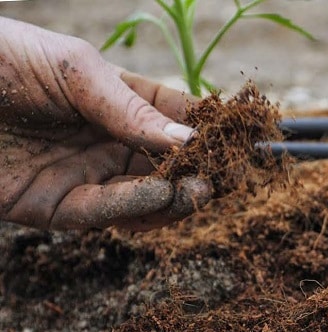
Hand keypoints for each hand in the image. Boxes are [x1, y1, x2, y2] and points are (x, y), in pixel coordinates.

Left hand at [0, 18, 209, 230]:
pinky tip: (156, 195)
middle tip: (224, 176)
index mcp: (113, 99)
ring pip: (141, 197)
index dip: (208, 128)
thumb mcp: (74, 69)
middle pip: (165, 164)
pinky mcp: (52, 207)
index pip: (173, 118)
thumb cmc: (1, 58)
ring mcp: (81, 175)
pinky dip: (131, 208)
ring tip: (198, 189)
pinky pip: (101, 214)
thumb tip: (190, 138)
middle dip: (197, 171)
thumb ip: (129, 108)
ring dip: (172, 196)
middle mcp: (104, 140)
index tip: (241, 139)